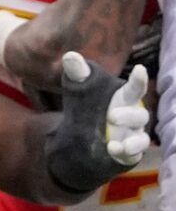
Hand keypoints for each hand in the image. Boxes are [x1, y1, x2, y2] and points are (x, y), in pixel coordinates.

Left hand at [48, 53, 152, 194]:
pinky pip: (133, 155)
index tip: (140, 69)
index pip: (134, 89)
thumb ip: (78, 75)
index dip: (138, 80)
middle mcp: (134, 117)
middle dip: (129, 115)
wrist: (81, 141)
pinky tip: (112, 151)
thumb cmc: (89, 109)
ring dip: (132, 141)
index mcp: (124, 99)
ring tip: (114, 143)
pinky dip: (126, 153)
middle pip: (140, 115)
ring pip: (141, 138)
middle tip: (112, 115)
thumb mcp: (80, 93)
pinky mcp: (128, 154)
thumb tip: (69, 56)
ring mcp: (133, 136)